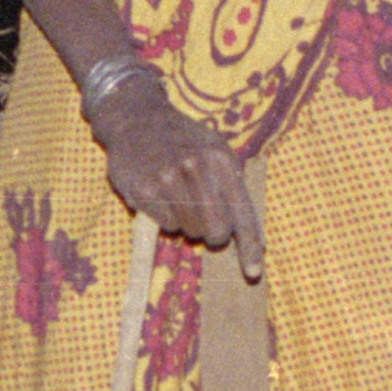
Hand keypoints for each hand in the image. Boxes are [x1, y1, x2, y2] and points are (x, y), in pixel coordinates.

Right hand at [84, 73, 265, 276]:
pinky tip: (158, 193)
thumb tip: (254, 239)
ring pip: (189, 231)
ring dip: (185, 222)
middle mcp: (196, 167)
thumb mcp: (215, 151)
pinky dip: (165, 217)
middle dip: (212, 233)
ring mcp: (168, 177)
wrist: (138, 118)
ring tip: (176, 196)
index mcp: (221, 159)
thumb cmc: (183, 141)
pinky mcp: (143, 189)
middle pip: (216, 230)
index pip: (242, 212)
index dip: (249, 246)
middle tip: (203, 221)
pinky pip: (165, 224)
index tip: (252, 272)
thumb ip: (232, 188)